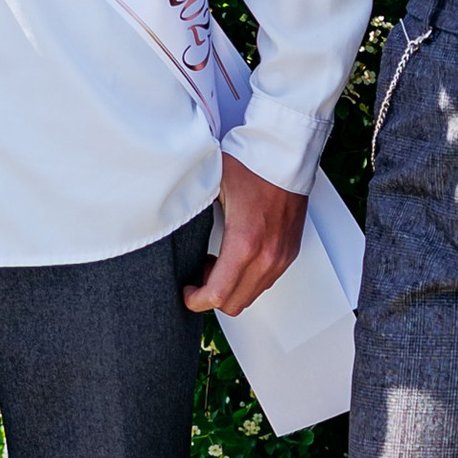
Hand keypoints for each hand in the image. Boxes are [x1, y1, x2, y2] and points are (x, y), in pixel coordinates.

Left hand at [185, 153, 307, 316]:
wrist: (286, 153)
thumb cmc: (251, 164)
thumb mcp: (210, 186)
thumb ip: (192, 214)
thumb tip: (167, 225)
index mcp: (245, 243)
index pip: (217, 295)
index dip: (196, 300)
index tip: (187, 290)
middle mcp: (268, 256)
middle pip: (235, 304)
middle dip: (213, 295)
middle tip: (201, 272)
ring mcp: (282, 256)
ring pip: (252, 295)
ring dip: (232, 287)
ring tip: (220, 260)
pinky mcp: (290, 252)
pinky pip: (266, 281)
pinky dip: (249, 278)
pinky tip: (239, 255)